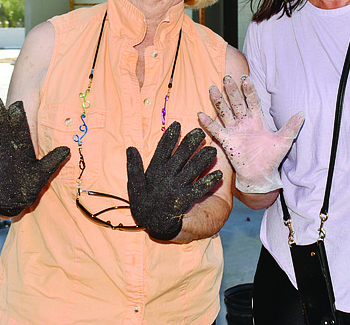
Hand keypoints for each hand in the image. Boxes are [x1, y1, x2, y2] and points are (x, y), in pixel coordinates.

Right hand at [0, 95, 69, 216]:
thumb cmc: (29, 185)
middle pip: (1, 126)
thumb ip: (52, 162)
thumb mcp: (41, 174)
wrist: (11, 199)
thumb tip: (67, 150)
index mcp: (22, 146)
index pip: (20, 129)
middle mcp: (7, 145)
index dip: (17, 118)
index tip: (16, 105)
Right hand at [126, 121, 222, 240]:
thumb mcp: (134, 184)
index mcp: (154, 172)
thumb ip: (133, 167)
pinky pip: (199, 188)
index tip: (177, 124)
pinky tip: (219, 174)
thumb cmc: (144, 201)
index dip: (169, 137)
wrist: (153, 224)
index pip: (162, 151)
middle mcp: (166, 178)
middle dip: (190, 143)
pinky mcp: (186, 199)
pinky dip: (209, 181)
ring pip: (192, 170)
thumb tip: (130, 148)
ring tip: (212, 149)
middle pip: (180, 157)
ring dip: (203, 159)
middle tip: (200, 132)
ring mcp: (177, 188)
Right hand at [198, 76, 303, 193]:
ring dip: (219, 102)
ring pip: (225, 113)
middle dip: (232, 91)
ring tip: (212, 89)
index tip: (246, 78)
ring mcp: (235, 131)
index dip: (249, 90)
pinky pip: (216, 130)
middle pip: (237, 103)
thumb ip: (291, 127)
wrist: (261, 174)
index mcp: (258, 120)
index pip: (253, 101)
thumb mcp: (284, 141)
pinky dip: (208, 124)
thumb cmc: (272, 158)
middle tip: (227, 78)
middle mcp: (245, 123)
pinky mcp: (227, 141)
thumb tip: (303, 114)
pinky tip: (201, 114)